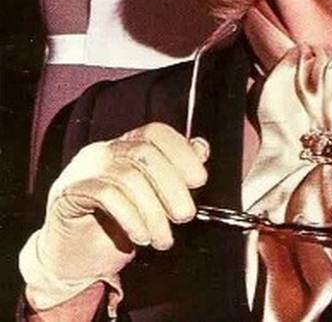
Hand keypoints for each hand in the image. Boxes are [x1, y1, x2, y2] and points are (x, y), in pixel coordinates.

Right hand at [19, 122, 208, 310]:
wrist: (77, 260)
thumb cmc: (117, 227)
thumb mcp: (155, 200)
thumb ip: (176, 173)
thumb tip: (200, 148)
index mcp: (127, 147)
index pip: (156, 133)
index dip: (182, 152)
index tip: (199, 180)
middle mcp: (104, 152)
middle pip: (144, 153)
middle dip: (173, 187)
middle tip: (185, 216)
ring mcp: (83, 169)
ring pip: (128, 176)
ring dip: (153, 212)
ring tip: (163, 238)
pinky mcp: (68, 192)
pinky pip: (105, 196)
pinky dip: (131, 217)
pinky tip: (141, 236)